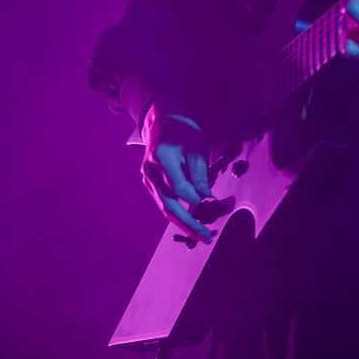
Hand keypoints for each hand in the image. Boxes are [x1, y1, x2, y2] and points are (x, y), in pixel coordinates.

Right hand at [140, 92, 213, 243]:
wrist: (161, 121)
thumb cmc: (183, 130)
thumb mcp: (197, 145)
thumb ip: (199, 172)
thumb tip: (206, 198)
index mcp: (161, 157)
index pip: (178, 186)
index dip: (195, 197)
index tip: (211, 201)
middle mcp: (150, 171)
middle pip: (168, 204)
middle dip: (188, 223)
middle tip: (205, 237)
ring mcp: (147, 179)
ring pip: (165, 207)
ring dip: (183, 223)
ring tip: (201, 235)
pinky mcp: (150, 184)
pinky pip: (164, 202)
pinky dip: (178, 213)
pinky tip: (191, 222)